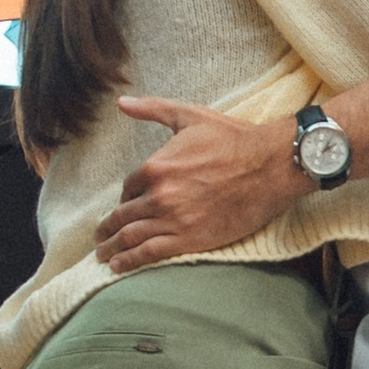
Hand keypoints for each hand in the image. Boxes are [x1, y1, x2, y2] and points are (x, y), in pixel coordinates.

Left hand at [96, 101, 301, 271]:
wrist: (270, 166)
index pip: (128, 188)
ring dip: (111, 248)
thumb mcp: (189, 116)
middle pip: (122, 216)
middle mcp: (158, 195)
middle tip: (99, 237)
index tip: (125, 206)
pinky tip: (118, 266)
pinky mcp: (189, 240)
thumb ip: (152, 109)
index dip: (125, 198)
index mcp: (155, 166)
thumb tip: (122, 101)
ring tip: (102, 256)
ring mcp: (172, 219)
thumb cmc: (233, 139)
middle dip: (107, 229)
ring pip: (130, 237)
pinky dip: (129, 261)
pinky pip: (150, 254)